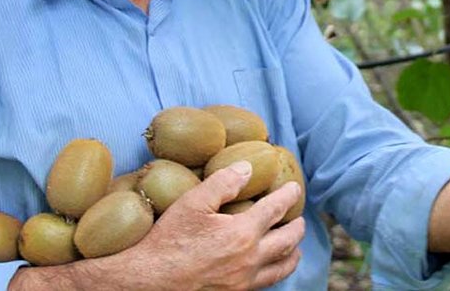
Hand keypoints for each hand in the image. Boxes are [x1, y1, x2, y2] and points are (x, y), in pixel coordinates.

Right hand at [123, 161, 304, 289]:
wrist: (150, 281)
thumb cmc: (168, 240)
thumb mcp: (192, 203)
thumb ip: (223, 183)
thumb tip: (248, 169)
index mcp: (243, 232)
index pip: (276, 209)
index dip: (288, 196)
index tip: (294, 189)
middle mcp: (250, 259)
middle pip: (288, 240)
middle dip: (297, 226)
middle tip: (299, 217)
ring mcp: (244, 281)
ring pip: (282, 267)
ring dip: (293, 253)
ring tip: (295, 245)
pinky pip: (266, 283)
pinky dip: (276, 271)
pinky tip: (270, 267)